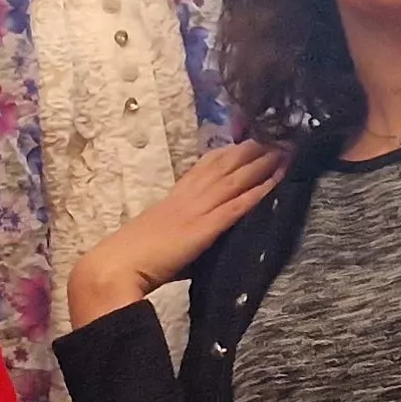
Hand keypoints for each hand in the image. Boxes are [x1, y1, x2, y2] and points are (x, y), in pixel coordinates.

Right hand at [65, 141, 288, 328]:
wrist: (114, 268)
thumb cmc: (129, 260)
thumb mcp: (154, 236)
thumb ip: (173, 230)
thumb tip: (189, 236)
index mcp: (173, 198)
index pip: (204, 166)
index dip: (228, 152)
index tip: (247, 139)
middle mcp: (187, 196)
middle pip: (225, 165)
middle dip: (252, 148)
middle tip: (277, 133)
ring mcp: (196, 210)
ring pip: (235, 179)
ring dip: (263, 163)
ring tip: (286, 149)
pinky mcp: (204, 228)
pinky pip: (237, 206)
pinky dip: (259, 191)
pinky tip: (277, 180)